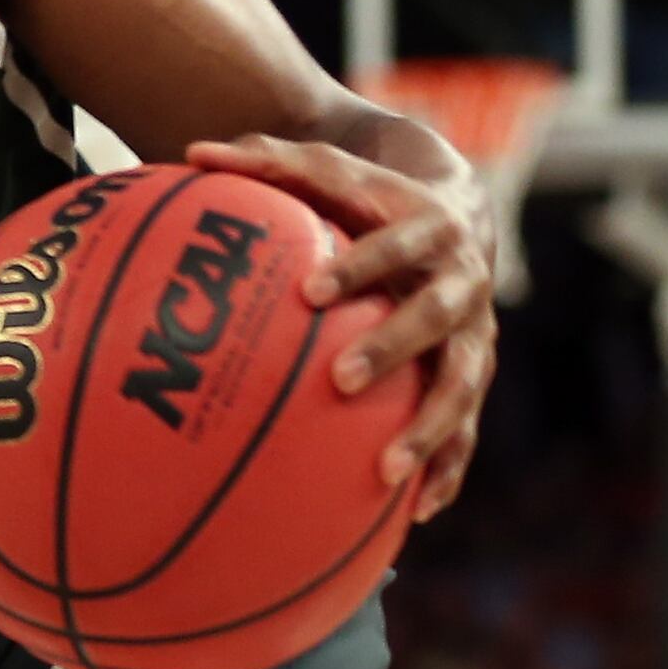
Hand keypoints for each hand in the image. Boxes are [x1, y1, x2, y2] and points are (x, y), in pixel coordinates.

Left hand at [185, 133, 494, 521]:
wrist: (458, 211)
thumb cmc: (368, 196)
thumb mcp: (329, 171)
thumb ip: (267, 162)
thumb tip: (191, 154)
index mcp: (428, 228)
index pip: (395, 244)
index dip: (357, 267)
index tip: (308, 292)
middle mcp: (462, 283)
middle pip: (434, 318)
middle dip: (391, 348)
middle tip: (340, 380)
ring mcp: (476, 335)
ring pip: (462, 386)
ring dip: (430, 429)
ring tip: (386, 471)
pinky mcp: (475, 376)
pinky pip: (469, 432)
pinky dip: (448, 470)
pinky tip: (415, 514)